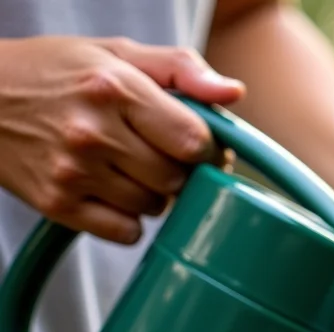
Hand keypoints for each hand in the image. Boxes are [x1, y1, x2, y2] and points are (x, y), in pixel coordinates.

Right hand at [0, 36, 243, 242]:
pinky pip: (126, 232)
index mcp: (114, 88)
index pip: (196, 142)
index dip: (205, 146)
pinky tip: (108, 190)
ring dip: (152, 193)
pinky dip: (127, 218)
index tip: (193, 142)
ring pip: (155, 207)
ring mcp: (72, 172)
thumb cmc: (55, 72)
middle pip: (178, 179)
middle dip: (177, 168)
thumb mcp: (116, 53)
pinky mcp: (56, 205)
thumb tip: (234, 93)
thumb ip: (181, 69)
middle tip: (154, 151)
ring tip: (125, 165)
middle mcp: (92, 133)